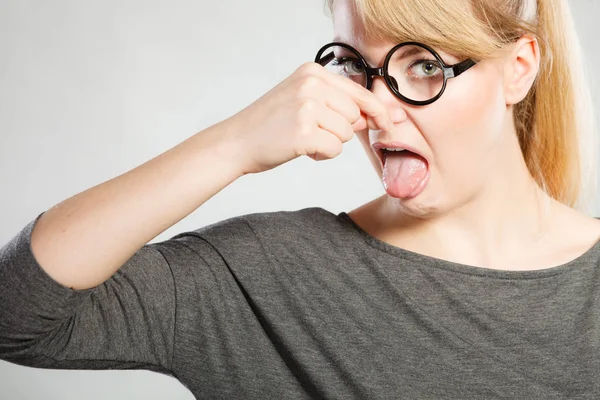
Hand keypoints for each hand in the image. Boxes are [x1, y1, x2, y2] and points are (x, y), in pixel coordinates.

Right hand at [220, 62, 392, 173]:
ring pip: (346, 133)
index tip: (389, 122)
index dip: (377, 109)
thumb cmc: (270, 124)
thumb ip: (337, 104)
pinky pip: (334, 149)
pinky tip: (301, 149)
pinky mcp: (304, 131)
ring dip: (330, 143)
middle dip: (341, 130)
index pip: (359, 91)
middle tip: (314, 132)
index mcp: (312, 72)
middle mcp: (311, 84)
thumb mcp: (302, 101)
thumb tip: (376, 116)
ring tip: (303, 139)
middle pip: (355, 115)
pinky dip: (322, 155)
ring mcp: (307, 106)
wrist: (237, 141)